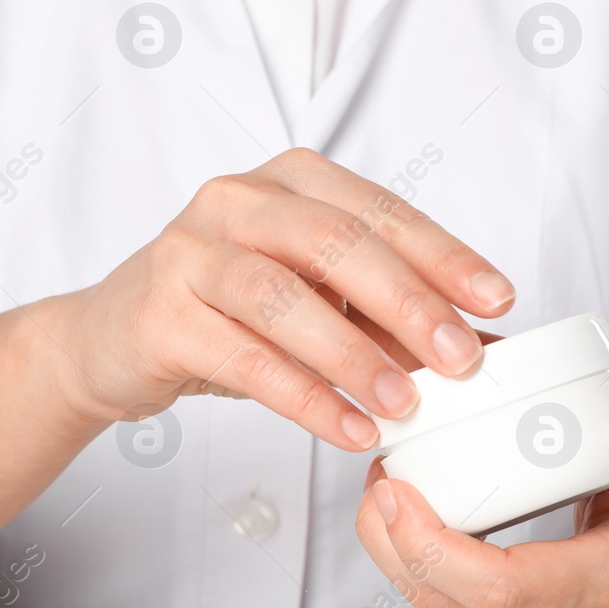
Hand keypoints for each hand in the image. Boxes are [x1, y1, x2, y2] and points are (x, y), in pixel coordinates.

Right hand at [40, 148, 515, 449]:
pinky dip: (303, 396)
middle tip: (461, 358)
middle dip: (408, 301)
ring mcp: (190, 250)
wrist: (110, 341)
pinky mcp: (159, 310)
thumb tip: (482, 345)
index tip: (498, 300)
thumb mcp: (315, 301)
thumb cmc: (226, 312)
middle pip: (334, 242)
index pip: (379, 210)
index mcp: (289, 180)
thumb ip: (386, 314)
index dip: (444, 254)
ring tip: (406, 405)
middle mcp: (238, 200)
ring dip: (354, 355)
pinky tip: (347, 427)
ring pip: (284, 297)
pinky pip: (242, 355)